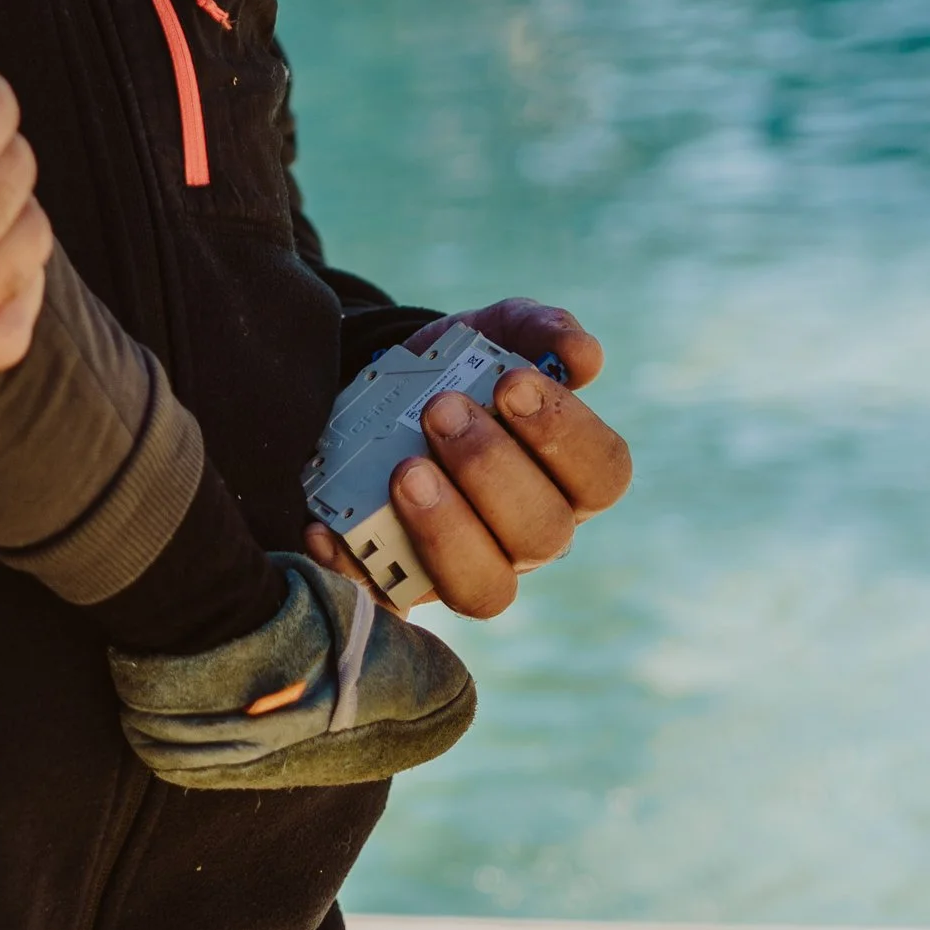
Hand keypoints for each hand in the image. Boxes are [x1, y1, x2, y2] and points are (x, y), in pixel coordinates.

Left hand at [305, 297, 630, 624]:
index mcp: (567, 476)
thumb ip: (538, 329)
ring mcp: (470, 569)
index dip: (564, 434)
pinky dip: (356, 565)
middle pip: (543, 532)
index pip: (602, 474)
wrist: (376, 395)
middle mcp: (530, 534)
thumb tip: (582, 354)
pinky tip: (327, 528)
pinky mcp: (405, 588)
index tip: (511, 382)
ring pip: (484, 588)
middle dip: (491, 469)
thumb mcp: (491, 334)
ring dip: (445, 529)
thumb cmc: (454, 371)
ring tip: (404, 470)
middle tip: (440, 411)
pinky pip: (389, 600)